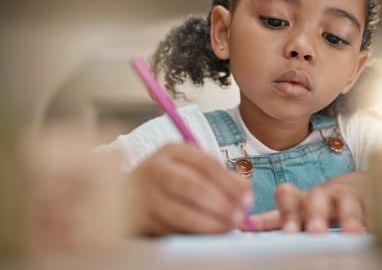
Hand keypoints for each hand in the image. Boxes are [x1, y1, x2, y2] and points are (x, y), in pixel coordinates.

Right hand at [130, 143, 251, 235]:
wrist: (130, 194)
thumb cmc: (172, 180)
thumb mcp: (193, 168)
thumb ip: (220, 176)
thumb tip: (244, 191)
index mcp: (172, 150)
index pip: (206, 164)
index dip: (230, 182)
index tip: (247, 197)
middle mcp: (155, 168)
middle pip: (192, 186)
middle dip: (220, 204)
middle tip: (239, 216)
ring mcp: (143, 194)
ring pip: (180, 212)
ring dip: (208, 223)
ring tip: (227, 227)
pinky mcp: (139, 218)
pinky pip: (170, 229)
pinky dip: (192, 234)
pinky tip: (207, 235)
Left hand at [248, 172, 367, 233]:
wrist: (359, 187)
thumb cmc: (321, 204)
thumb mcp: (297, 211)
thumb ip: (273, 220)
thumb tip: (241, 224)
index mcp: (302, 199)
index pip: (288, 196)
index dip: (288, 211)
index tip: (289, 231)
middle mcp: (325, 196)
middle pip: (317, 199)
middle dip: (315, 215)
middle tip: (314, 232)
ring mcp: (350, 199)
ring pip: (348, 204)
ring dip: (349, 217)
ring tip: (352, 233)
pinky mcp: (374, 204)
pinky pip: (376, 210)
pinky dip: (377, 219)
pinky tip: (379, 229)